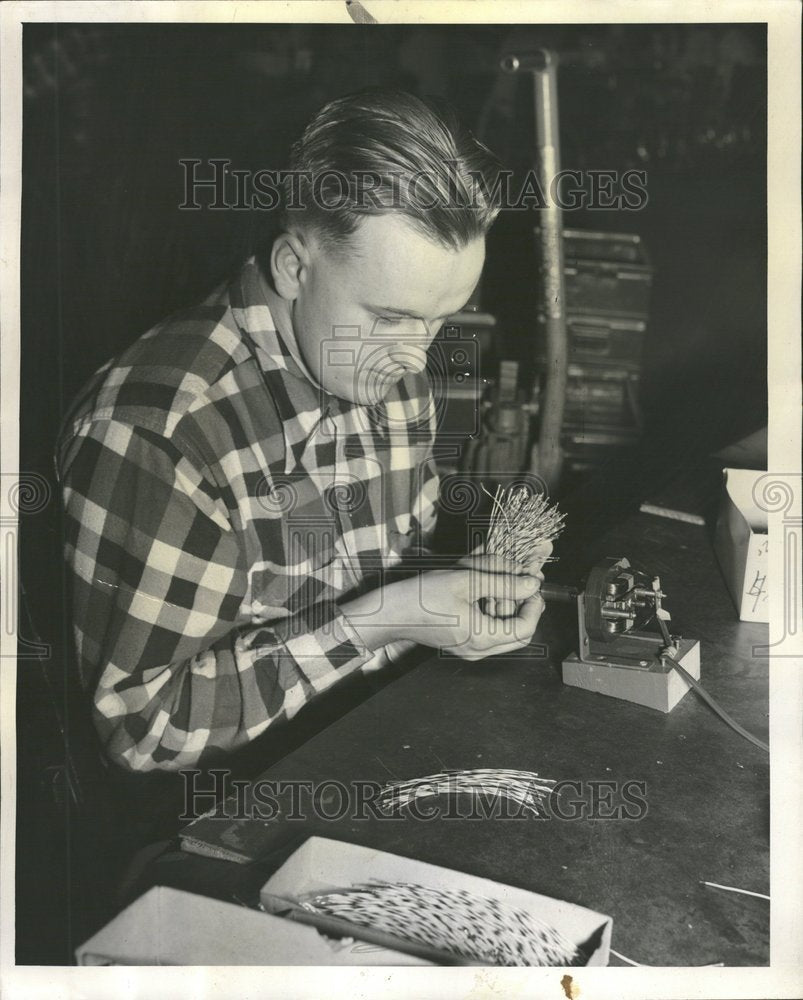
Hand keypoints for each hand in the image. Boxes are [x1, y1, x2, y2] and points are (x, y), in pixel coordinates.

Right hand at [344, 561, 543, 660]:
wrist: (390, 612)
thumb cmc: (422, 596)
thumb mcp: (466, 580)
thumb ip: (503, 581)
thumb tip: (532, 583)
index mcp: (482, 638)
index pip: (526, 628)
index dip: (534, 605)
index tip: (531, 585)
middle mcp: (478, 650)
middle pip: (518, 634)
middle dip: (522, 607)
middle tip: (520, 583)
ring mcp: (469, 650)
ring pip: (503, 632)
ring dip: (506, 607)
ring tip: (498, 583)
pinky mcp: (460, 644)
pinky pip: (487, 631)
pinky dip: (491, 611)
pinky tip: (482, 591)